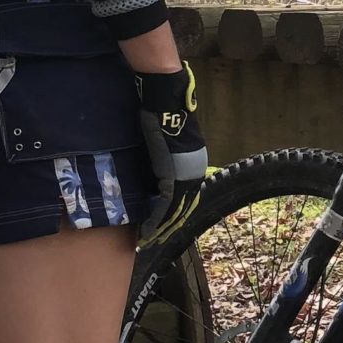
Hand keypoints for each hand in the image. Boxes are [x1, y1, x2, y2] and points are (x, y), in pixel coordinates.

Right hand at [135, 66, 206, 235]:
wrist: (165, 102)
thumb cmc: (162, 115)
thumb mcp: (165, 143)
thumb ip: (164, 160)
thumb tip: (154, 174)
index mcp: (194, 165)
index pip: (185, 196)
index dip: (174, 214)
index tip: (163, 226)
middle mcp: (195, 172)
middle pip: (183, 207)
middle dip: (169, 226)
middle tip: (155, 239)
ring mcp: (187, 174)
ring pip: (176, 210)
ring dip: (162, 227)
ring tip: (149, 239)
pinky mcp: (174, 175)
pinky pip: (166, 205)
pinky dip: (156, 220)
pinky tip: (147, 230)